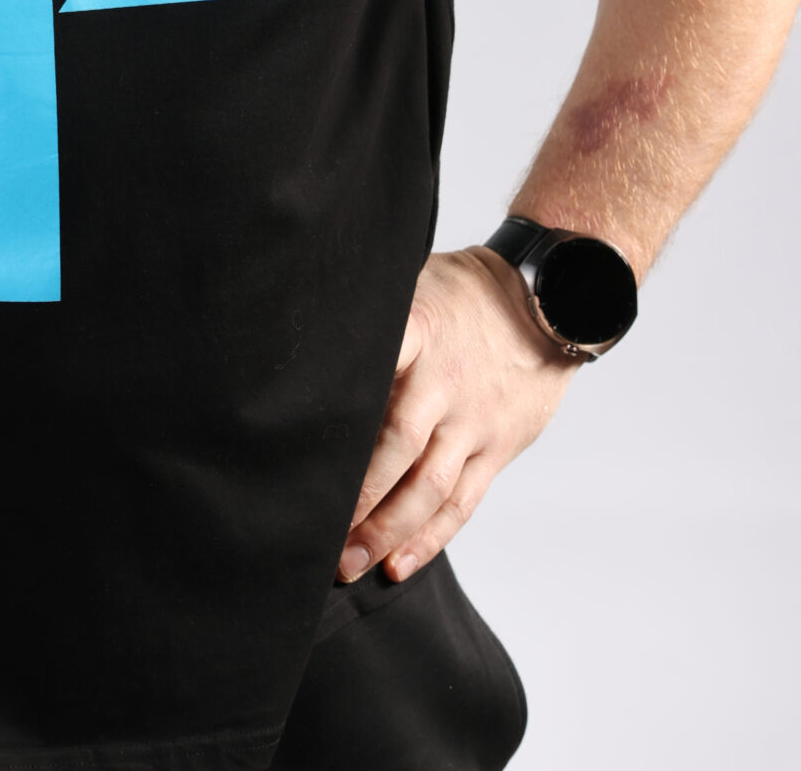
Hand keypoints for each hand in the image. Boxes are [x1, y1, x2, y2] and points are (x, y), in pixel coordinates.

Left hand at [338, 247, 574, 585]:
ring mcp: (474, 420)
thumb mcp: (414, 286)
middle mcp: (445, 381)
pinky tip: (398, 563)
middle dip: (356, 497)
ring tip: (348, 565)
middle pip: (396, 445)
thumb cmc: (463, 296)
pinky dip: (430, 537)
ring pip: (429, 486)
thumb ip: (374, 324)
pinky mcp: (498, 448)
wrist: (549, 305)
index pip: (371, 374)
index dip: (340, 418)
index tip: (302, 453)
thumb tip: (309, 343)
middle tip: (315, 534)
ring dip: (386, 531)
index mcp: (416, 332)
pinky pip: (463, 501)